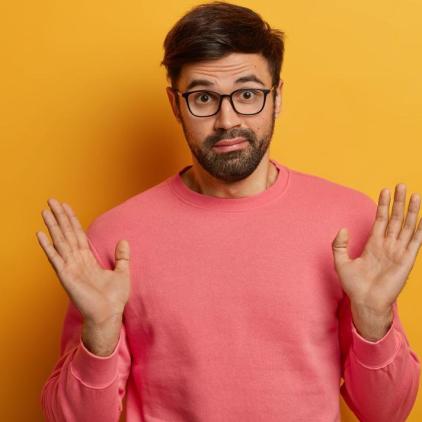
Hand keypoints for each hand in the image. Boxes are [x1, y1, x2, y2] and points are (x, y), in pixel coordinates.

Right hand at [36, 198, 130, 325]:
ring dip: (52, 226)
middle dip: (59, 217)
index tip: (66, 206)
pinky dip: (48, 246)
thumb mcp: (123, 272)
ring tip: (45, 211)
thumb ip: (122, 257)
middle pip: (66, 234)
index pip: (78, 235)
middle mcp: (76, 261)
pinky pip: (55, 258)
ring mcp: (70, 268)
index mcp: (88, 260)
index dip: (72, 220)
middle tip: (51, 201)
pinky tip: (40, 234)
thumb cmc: (114, 298)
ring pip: (60, 242)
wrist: (109, 315)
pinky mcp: (66, 276)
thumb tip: (124, 241)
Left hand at [331, 183, 421, 314]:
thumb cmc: (354, 286)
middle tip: (401, 185)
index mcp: (373, 244)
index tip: (385, 190)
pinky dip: (420, 231)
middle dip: (398, 202)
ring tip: (415, 195)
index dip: (383, 205)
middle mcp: (387, 245)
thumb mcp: (340, 262)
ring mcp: (398, 252)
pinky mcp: (406, 261)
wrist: (365, 302)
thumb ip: (339, 245)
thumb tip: (342, 229)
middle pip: (396, 219)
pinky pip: (415, 243)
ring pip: (407, 227)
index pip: (381, 219)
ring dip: (411, 211)